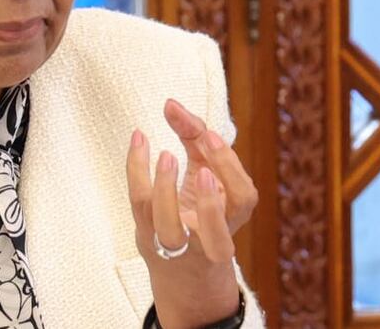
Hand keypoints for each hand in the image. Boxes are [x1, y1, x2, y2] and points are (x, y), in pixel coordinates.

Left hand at [125, 99, 257, 328]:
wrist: (184, 275)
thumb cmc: (199, 212)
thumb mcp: (207, 176)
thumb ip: (195, 138)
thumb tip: (171, 104)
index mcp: (234, 219)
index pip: (242, 198)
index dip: (229, 168)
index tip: (210, 138)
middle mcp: (210, 240)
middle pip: (215, 229)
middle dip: (209, 196)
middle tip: (200, 149)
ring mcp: (176, 245)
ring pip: (169, 226)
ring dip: (167, 189)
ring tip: (165, 154)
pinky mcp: (148, 239)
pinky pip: (141, 206)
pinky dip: (137, 170)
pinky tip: (139, 140)